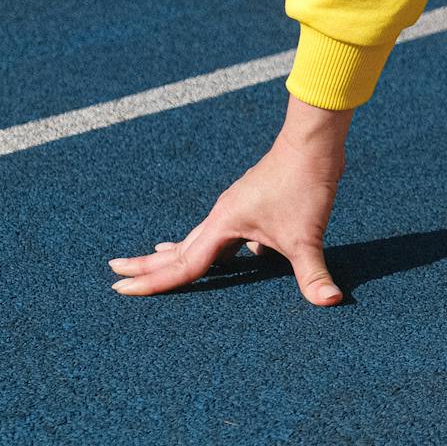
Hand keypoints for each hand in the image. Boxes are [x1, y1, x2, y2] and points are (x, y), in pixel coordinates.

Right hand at [109, 95, 351, 304]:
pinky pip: (224, 232)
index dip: (153, 283)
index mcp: (224, 225)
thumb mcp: (307, 236)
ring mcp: (235, 208)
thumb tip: (330, 301)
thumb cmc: (304, 185)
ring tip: (155, 261)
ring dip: (177, 253)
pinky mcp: (252, 204)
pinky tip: (227, 254)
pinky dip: (214, 246)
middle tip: (116, 274)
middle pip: (178, 249)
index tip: (120, 289)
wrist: (312, 144)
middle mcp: (222, 216)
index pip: (183, 265)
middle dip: (148, 265)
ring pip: (199, 238)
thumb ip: (313, 272)